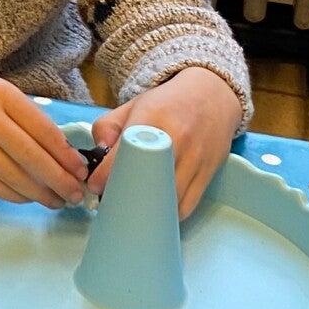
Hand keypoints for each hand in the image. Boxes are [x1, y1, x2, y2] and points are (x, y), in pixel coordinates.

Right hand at [0, 50, 89, 207]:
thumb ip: (24, 118)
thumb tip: (60, 152)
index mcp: (1, 95)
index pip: (42, 129)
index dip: (65, 155)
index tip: (82, 170)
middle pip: (30, 156)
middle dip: (58, 180)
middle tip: (76, 194)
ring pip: (11, 175)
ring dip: (38, 193)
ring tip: (57, 201)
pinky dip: (13, 195)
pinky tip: (28, 197)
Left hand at [89, 67, 241, 216]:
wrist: (213, 95)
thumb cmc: (168, 103)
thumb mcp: (134, 105)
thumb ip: (108, 126)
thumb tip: (97, 151)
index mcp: (152, 118)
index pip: (124, 152)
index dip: (105, 174)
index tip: (95, 186)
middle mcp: (176, 138)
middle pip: (146, 180)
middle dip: (126, 195)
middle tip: (113, 198)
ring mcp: (195, 158)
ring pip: (168, 198)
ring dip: (148, 209)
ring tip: (134, 205)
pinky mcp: (208, 173)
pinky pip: (186, 205)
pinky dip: (170, 212)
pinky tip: (158, 209)